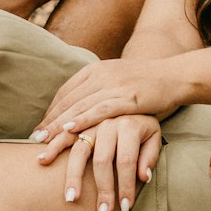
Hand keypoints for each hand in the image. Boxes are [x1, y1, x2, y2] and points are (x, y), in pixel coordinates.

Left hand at [34, 58, 181, 141]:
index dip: (52, 111)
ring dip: (60, 125)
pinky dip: (83, 119)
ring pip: (80, 106)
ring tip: (45, 141)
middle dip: (50, 121)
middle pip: (69, 100)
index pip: (66, 92)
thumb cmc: (146, 83)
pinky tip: (70, 130)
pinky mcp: (128, 97)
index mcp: (96, 70)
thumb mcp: (117, 81)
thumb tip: (80, 109)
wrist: (175, 75)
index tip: (41, 128)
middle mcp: (101, 74)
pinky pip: (100, 110)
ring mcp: (114, 85)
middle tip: (35, 139)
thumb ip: (99, 92)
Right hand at [38, 113, 161, 210]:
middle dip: (102, 189)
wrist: (131, 96)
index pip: (127, 161)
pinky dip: (52, 147)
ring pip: (79, 150)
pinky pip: (63, 135)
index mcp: (130, 126)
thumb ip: (150, 156)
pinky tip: (42, 161)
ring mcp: (91, 122)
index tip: (125, 207)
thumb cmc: (142, 125)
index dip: (126, 185)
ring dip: (73, 176)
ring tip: (69, 197)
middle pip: (102, 160)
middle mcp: (108, 123)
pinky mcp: (77, 122)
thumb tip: (144, 177)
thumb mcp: (154, 136)